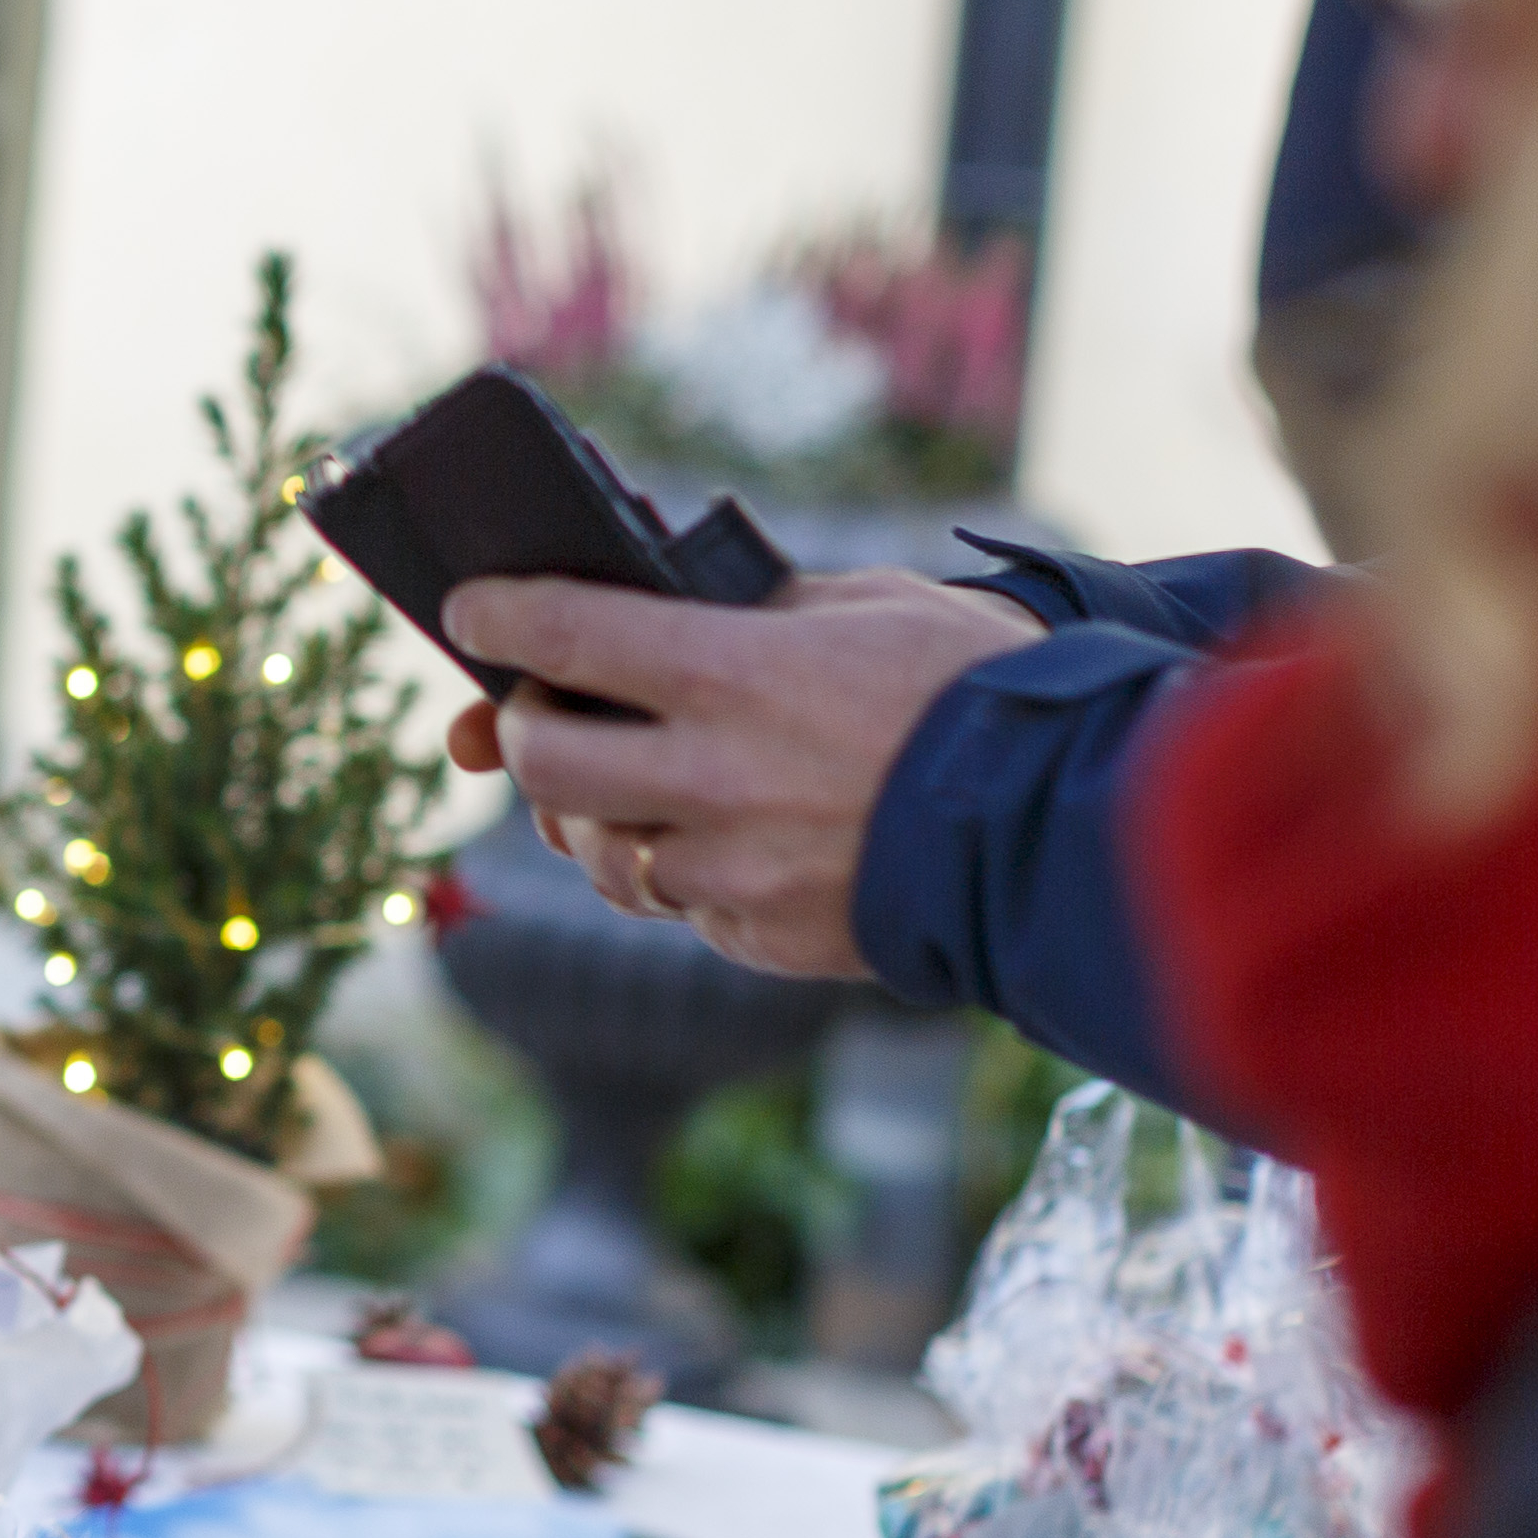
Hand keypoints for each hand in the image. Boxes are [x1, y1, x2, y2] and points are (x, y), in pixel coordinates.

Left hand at [440, 569, 1038, 975]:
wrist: (1065, 821)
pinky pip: (676, 906)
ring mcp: (732, 870)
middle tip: (534, 713)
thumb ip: (755, 609)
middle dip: (519, 734)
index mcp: (729, 672)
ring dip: (595, 815)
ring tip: (633, 782)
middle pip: (541, 766)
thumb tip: (668, 602)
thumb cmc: (975, 690)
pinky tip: (723, 840)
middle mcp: (712, 778)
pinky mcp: (761, 935)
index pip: (564, 634)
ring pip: (598, 853)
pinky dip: (678, 873)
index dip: (498, 616)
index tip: (471, 612)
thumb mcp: (865, 606)